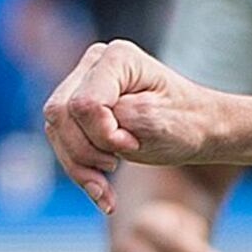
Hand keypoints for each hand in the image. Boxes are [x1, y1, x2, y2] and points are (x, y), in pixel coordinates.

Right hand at [44, 42, 232, 210]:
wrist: (196, 129)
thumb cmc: (183, 123)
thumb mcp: (154, 123)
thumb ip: (110, 123)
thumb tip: (63, 123)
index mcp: (117, 57)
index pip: (84, 104)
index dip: (104, 134)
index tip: (133, 145)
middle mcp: (94, 63)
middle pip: (60, 114)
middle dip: (85, 150)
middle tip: (117, 164)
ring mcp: (82, 83)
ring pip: (54, 130)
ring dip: (79, 166)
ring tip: (107, 188)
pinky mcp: (77, 109)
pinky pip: (60, 141)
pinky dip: (79, 171)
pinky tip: (101, 193)